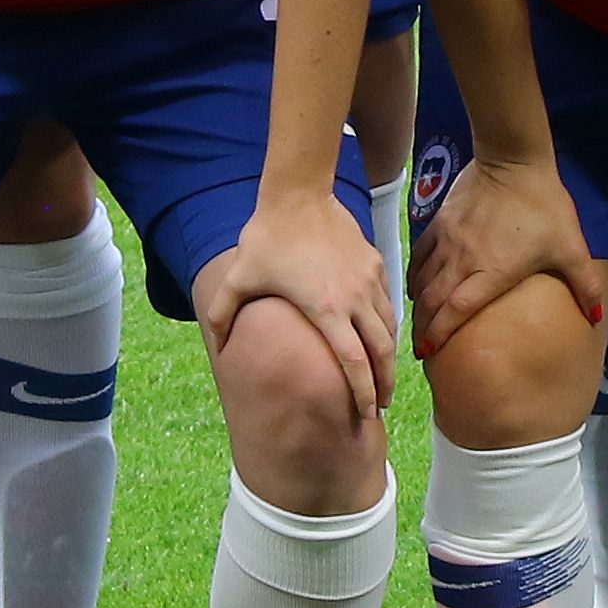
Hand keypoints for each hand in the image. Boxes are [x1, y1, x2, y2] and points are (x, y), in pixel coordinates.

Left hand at [195, 179, 396, 421]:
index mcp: (326, 309)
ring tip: (384, 376)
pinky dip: (387, 324)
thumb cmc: (267, 237)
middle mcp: (354, 298)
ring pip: (390, 327)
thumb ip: (222, 315)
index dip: (363, 392)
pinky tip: (379, 334)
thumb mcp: (238, 278)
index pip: (354, 363)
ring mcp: (369, 279)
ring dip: (389, 355)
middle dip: (385, 383)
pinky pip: (387, 302)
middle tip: (382, 406)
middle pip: (383, 351)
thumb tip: (218, 348)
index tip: (367, 414)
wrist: (298, 194)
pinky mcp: (375, 263)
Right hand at [405, 150, 602, 358]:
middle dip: (423, 328)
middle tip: (420, 348)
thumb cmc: (543, 205)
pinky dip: (415, 275)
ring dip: (418, 305)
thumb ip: (585, 285)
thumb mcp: (571, 247)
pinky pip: (420, 254)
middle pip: (433, 301)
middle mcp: (463, 260)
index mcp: (492, 271)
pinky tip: (415, 288)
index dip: (440, 333)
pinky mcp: (440, 222)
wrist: (514, 160)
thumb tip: (598, 318)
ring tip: (417, 324)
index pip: (456, 310)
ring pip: (423, 280)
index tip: (429, 353)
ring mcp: (448, 240)